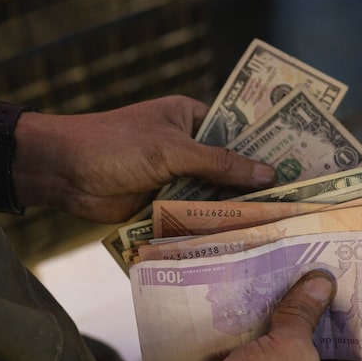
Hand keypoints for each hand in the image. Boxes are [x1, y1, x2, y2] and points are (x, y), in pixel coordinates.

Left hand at [13, 95, 275, 222]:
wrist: (61, 172)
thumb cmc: (113, 145)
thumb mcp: (170, 149)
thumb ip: (218, 163)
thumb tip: (267, 174)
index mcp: (190, 119)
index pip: (238, 132)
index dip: (267, 148)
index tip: (300, 167)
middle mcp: (187, 148)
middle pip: (229, 168)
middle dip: (255, 186)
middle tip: (296, 205)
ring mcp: (175, 178)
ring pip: (213, 196)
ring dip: (234, 210)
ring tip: (278, 227)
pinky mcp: (161, 205)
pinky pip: (192, 216)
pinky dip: (209, 227)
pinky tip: (239, 241)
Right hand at [75, 271, 361, 360]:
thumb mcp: (292, 353)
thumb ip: (307, 313)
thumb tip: (321, 282)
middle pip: (340, 342)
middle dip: (338, 303)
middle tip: (339, 262)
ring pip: (300, 338)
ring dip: (298, 307)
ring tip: (303, 264)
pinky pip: (267, 341)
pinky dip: (267, 316)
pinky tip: (265, 285)